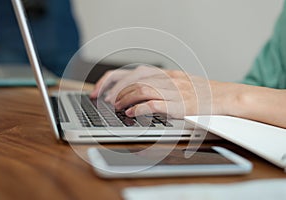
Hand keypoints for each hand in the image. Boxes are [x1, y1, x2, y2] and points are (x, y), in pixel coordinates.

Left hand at [92, 65, 285, 127]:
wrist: (223, 96)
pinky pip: (156, 104)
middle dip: (115, 90)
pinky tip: (132, 114)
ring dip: (125, 99)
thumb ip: (154, 84)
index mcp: (163, 73)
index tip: (99, 91)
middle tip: (106, 101)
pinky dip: (140, 108)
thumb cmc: (197, 92)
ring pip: (142, 89)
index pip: (131, 71)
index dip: (111, 80)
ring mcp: (173, 90)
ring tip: (117, 108)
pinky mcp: (180, 105)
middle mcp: (166, 78)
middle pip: (133, 78)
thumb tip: (129, 92)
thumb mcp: (175, 82)